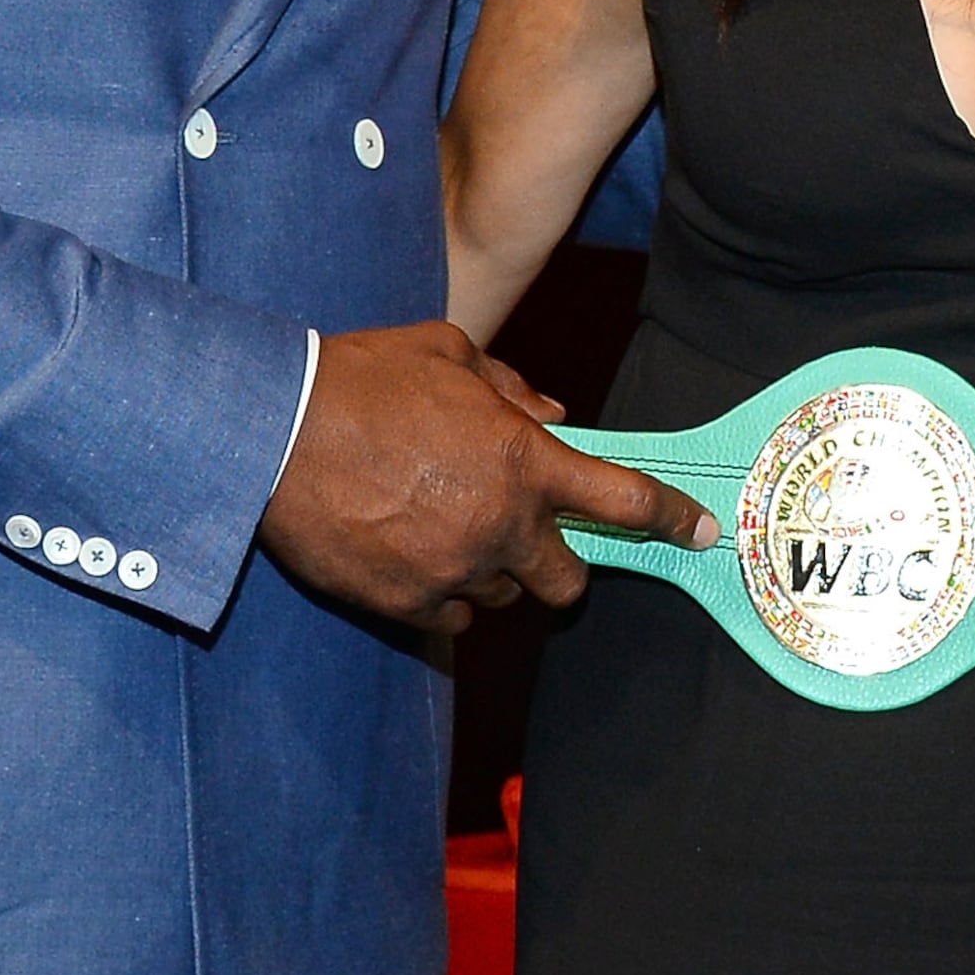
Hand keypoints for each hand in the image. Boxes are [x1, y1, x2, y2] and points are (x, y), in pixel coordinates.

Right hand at [258, 320, 717, 632]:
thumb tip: (553, 416)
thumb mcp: (450, 354)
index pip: (625, 501)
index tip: (701, 531)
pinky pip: (451, 620)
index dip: (673, 518)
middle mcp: (500, 526)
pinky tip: (415, 556)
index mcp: (524, 460)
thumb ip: (512, 388)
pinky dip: (446, 596)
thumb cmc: (363, 378)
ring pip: (504, 598)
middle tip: (533, 538)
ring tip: (447, 529)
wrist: (272, 430)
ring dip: (495, 573)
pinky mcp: (404, 605)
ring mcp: (452, 572)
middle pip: (569, 583)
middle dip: (563, 567)